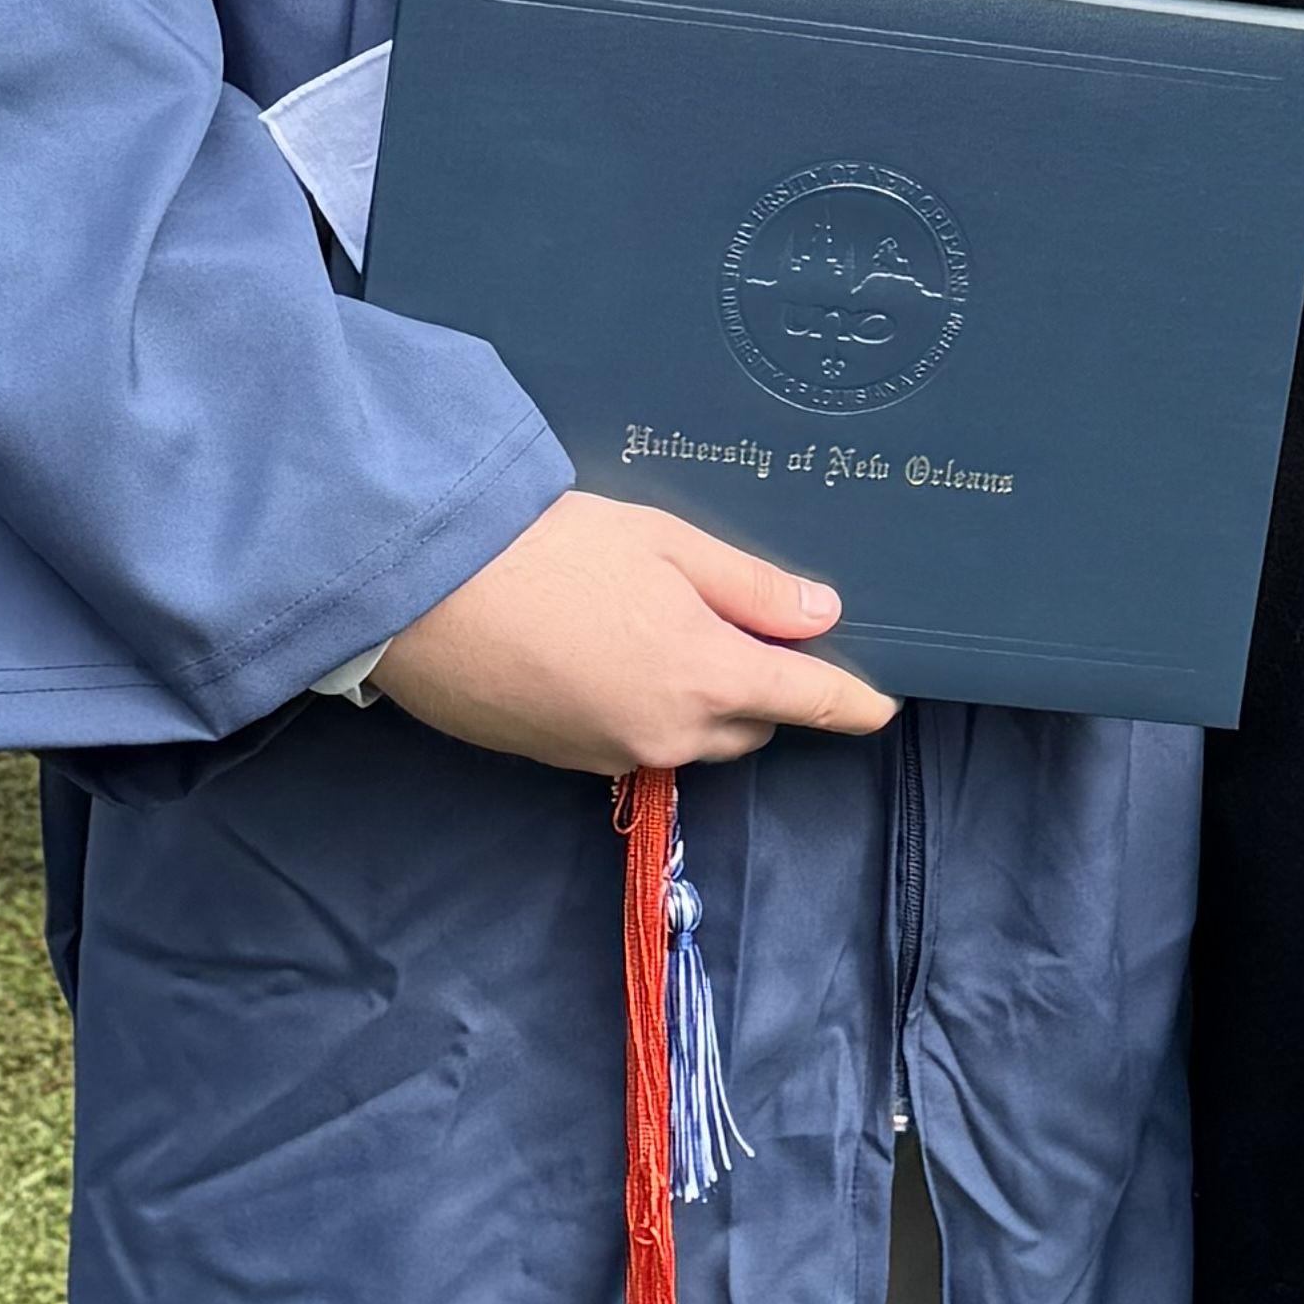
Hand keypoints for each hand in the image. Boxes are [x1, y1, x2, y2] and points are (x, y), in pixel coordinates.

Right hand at [374, 490, 899, 775]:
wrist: (423, 589)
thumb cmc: (548, 549)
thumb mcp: (665, 543)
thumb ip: (750, 586)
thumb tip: (821, 613)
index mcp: (707, 678)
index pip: (808, 701)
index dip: (853, 703)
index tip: (881, 706)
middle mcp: (668, 735)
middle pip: (749, 726)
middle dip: (763, 688)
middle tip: (745, 627)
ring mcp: (610, 756)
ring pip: (689, 740)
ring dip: (699, 701)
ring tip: (664, 633)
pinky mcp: (559, 761)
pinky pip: (630, 743)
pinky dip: (639, 710)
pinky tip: (604, 656)